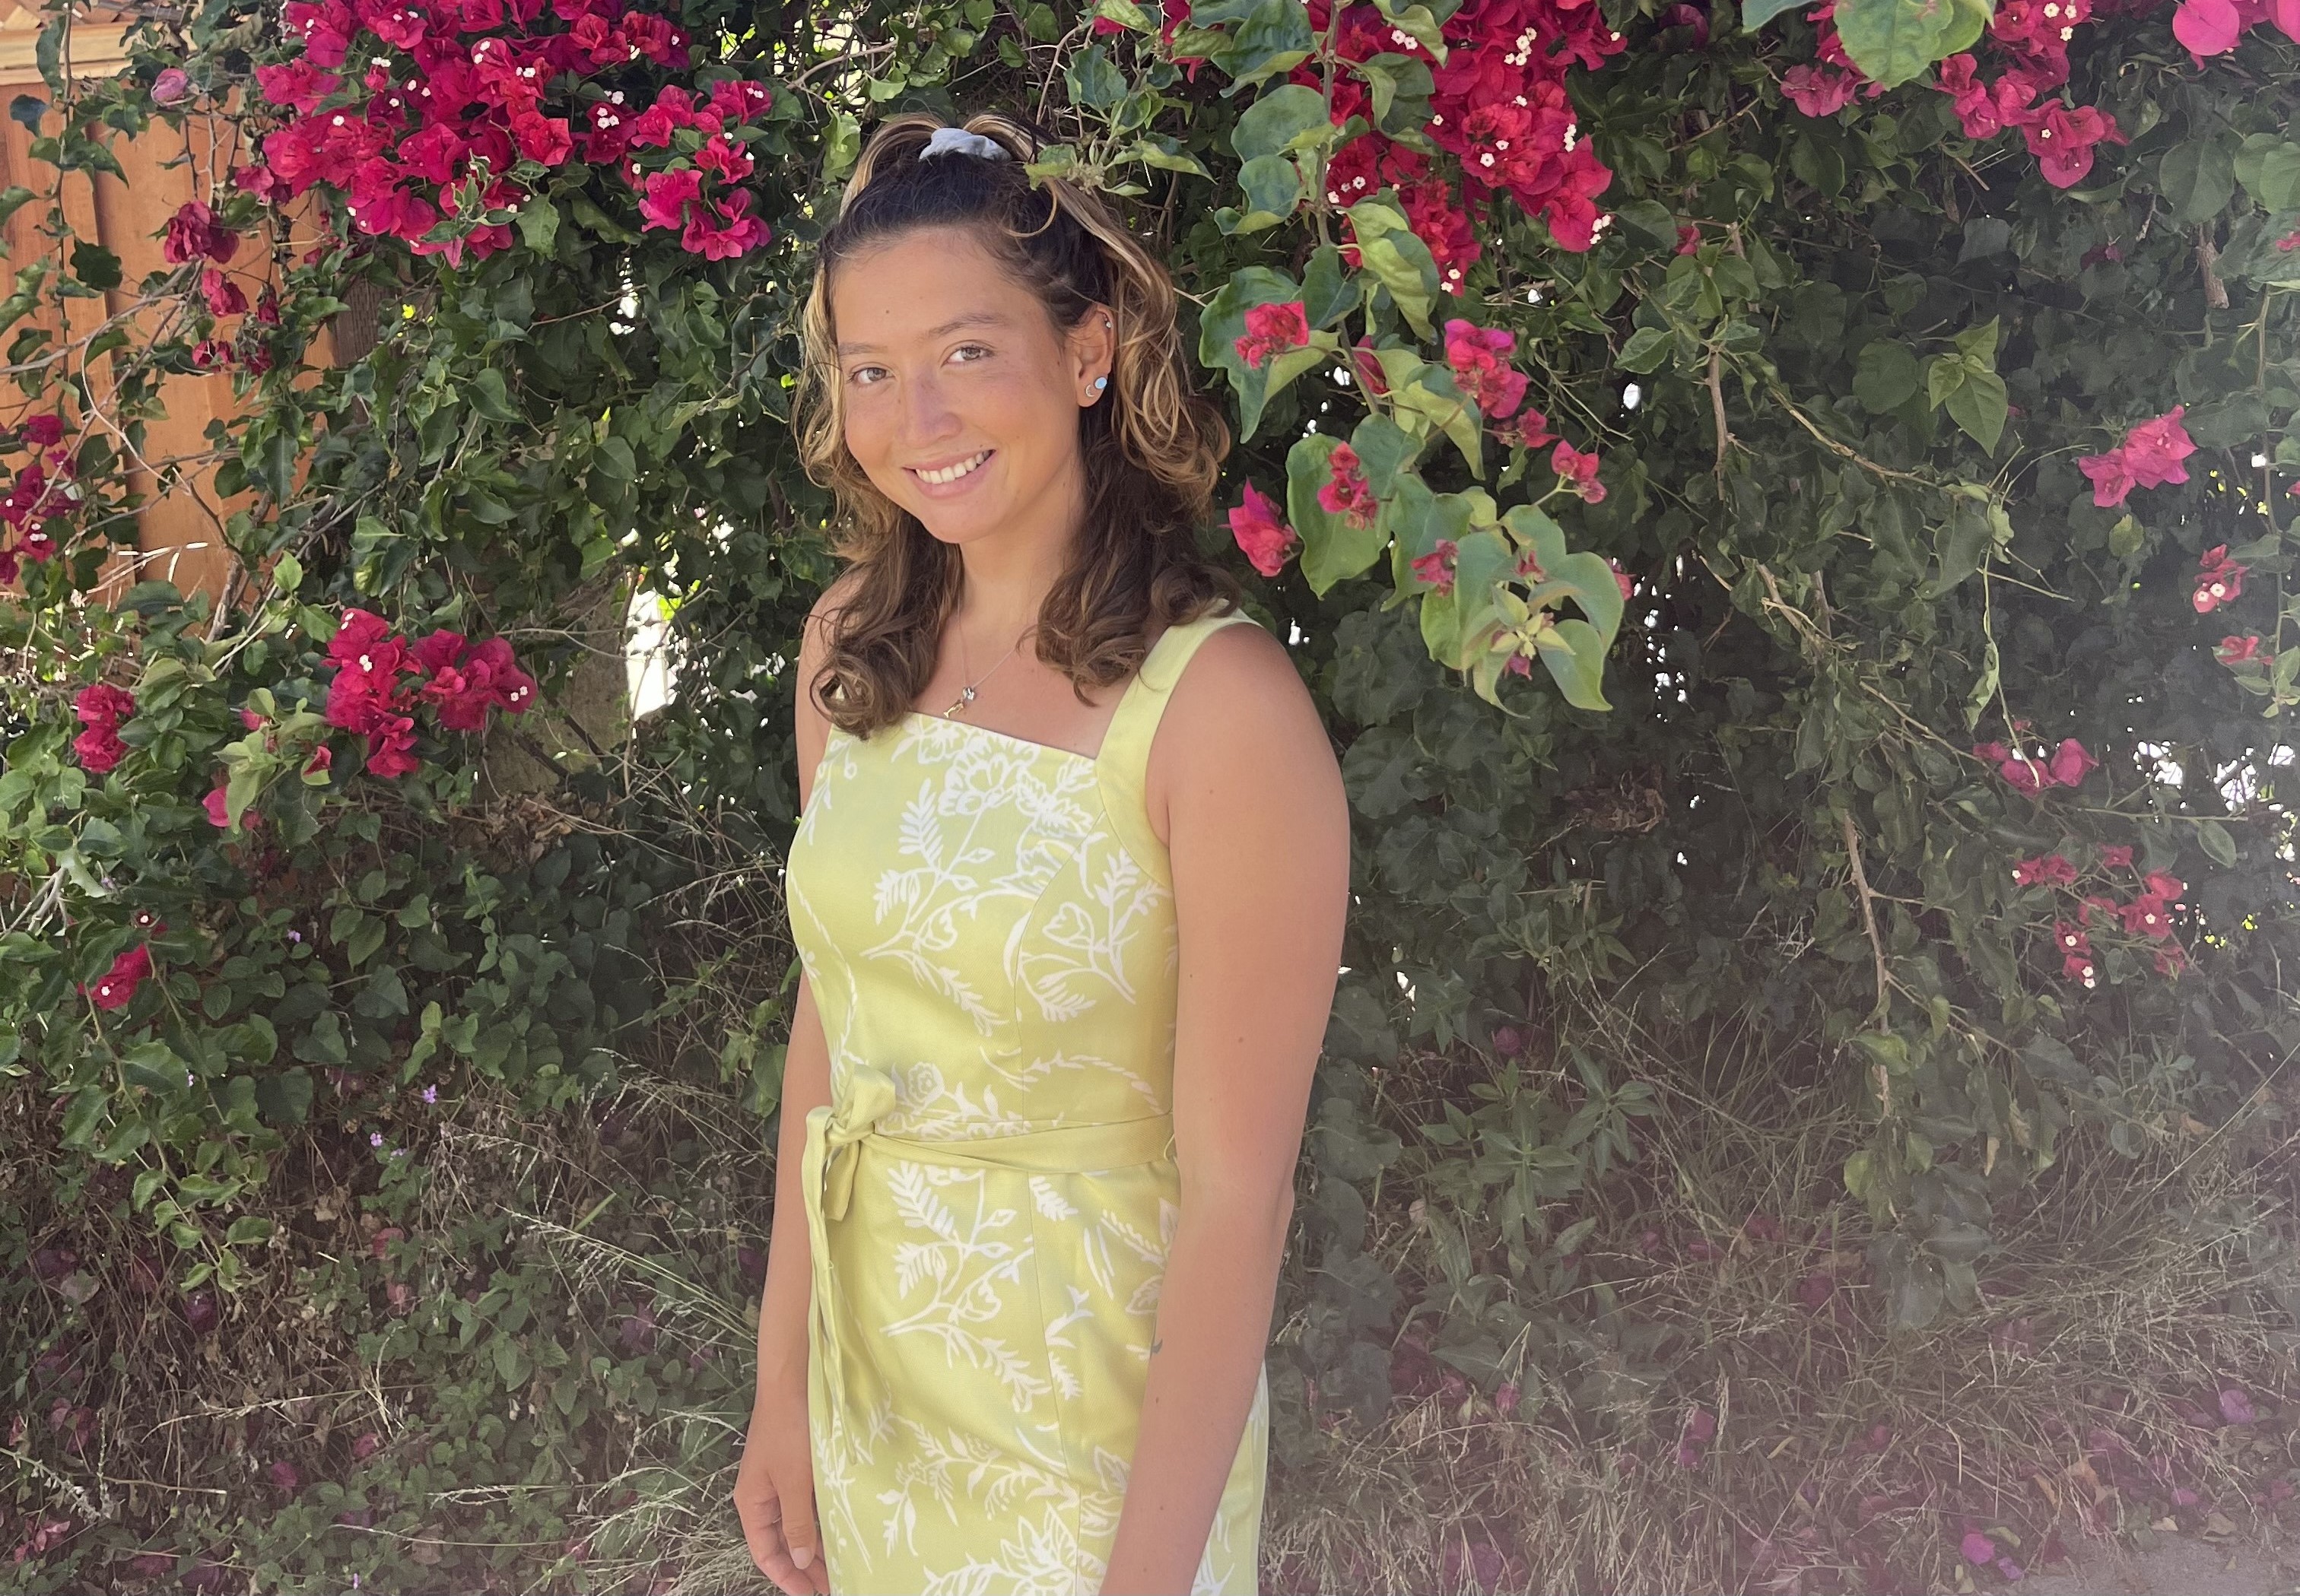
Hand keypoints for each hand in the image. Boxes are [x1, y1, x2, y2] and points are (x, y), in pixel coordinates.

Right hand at [734, 1371, 828, 1595]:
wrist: (793, 1380)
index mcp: (753, 1502)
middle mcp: (764, 1495)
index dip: (787, 1577)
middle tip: (834, 1584)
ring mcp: (780, 1481)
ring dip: (815, 1545)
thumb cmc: (789, 1430)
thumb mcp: (794, 1482)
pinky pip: (806, 1504)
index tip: (812, 1594)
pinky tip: (840, 1530)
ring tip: (841, 1565)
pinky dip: (820, 1521)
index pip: (765, 1553)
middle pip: (781, 1542)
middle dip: (804, 1566)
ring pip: (796, 1524)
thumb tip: (800, 1561)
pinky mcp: (797, 1467)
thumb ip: (797, 1523)